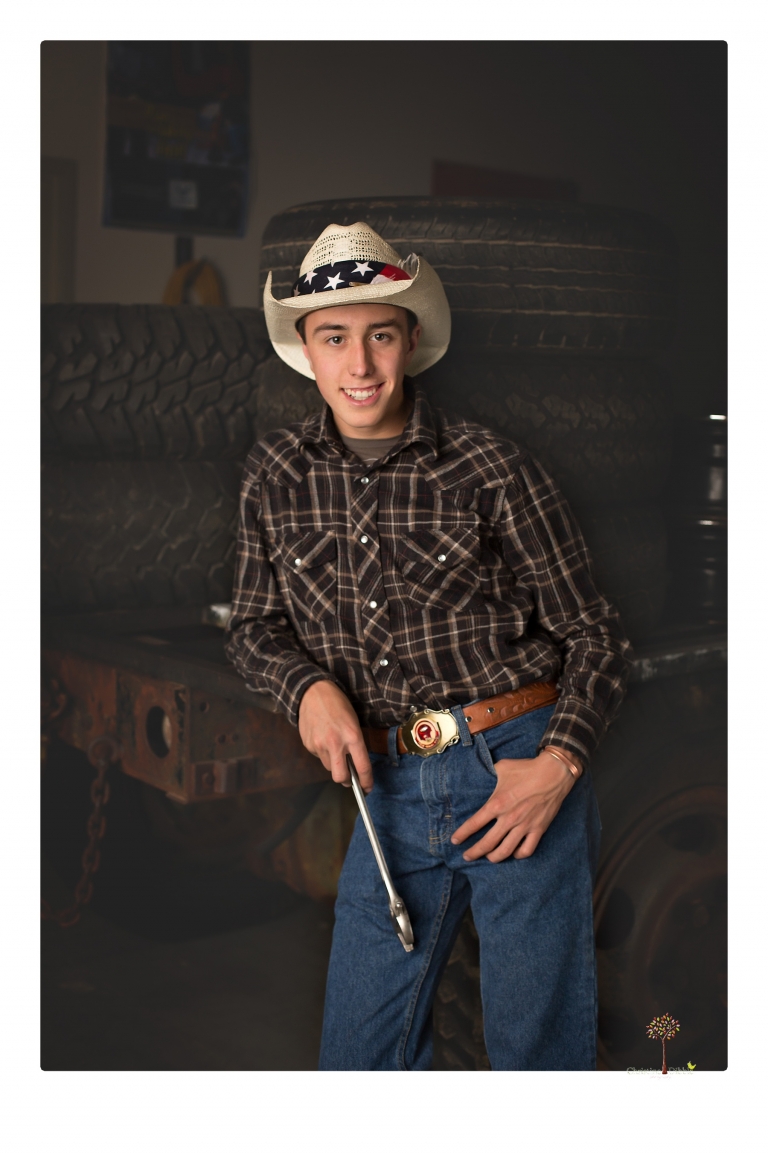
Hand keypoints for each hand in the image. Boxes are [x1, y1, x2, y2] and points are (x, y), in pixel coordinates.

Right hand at [298, 680, 373, 791]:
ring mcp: (319, 746)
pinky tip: (323, 738)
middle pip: (340, 777)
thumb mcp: (354, 721)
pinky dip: (323, 753)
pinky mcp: (308, 745)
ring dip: (334, 764)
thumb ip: (355, 743)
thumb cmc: (338, 704)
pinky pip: (318, 757)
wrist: (312, 691)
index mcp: (353, 736)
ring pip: (329, 767)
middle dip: (346, 780)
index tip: (368, 788)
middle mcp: (336, 744)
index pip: (363, 767)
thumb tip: (356, 763)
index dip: (366, 782)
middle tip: (349, 777)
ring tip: (334, 747)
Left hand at [451, 748, 580, 862]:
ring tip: (488, 858)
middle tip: (467, 857)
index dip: (462, 834)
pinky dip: (518, 855)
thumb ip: (490, 775)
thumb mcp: (502, 767)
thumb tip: (483, 775)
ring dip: (494, 857)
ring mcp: (524, 826)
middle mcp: (509, 818)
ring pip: (506, 851)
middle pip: (487, 843)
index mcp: (497, 804)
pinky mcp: (538, 829)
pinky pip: (527, 850)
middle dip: (474, 852)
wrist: (553, 773)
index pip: (474, 824)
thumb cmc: (526, 769)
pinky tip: (513, 853)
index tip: (455, 840)